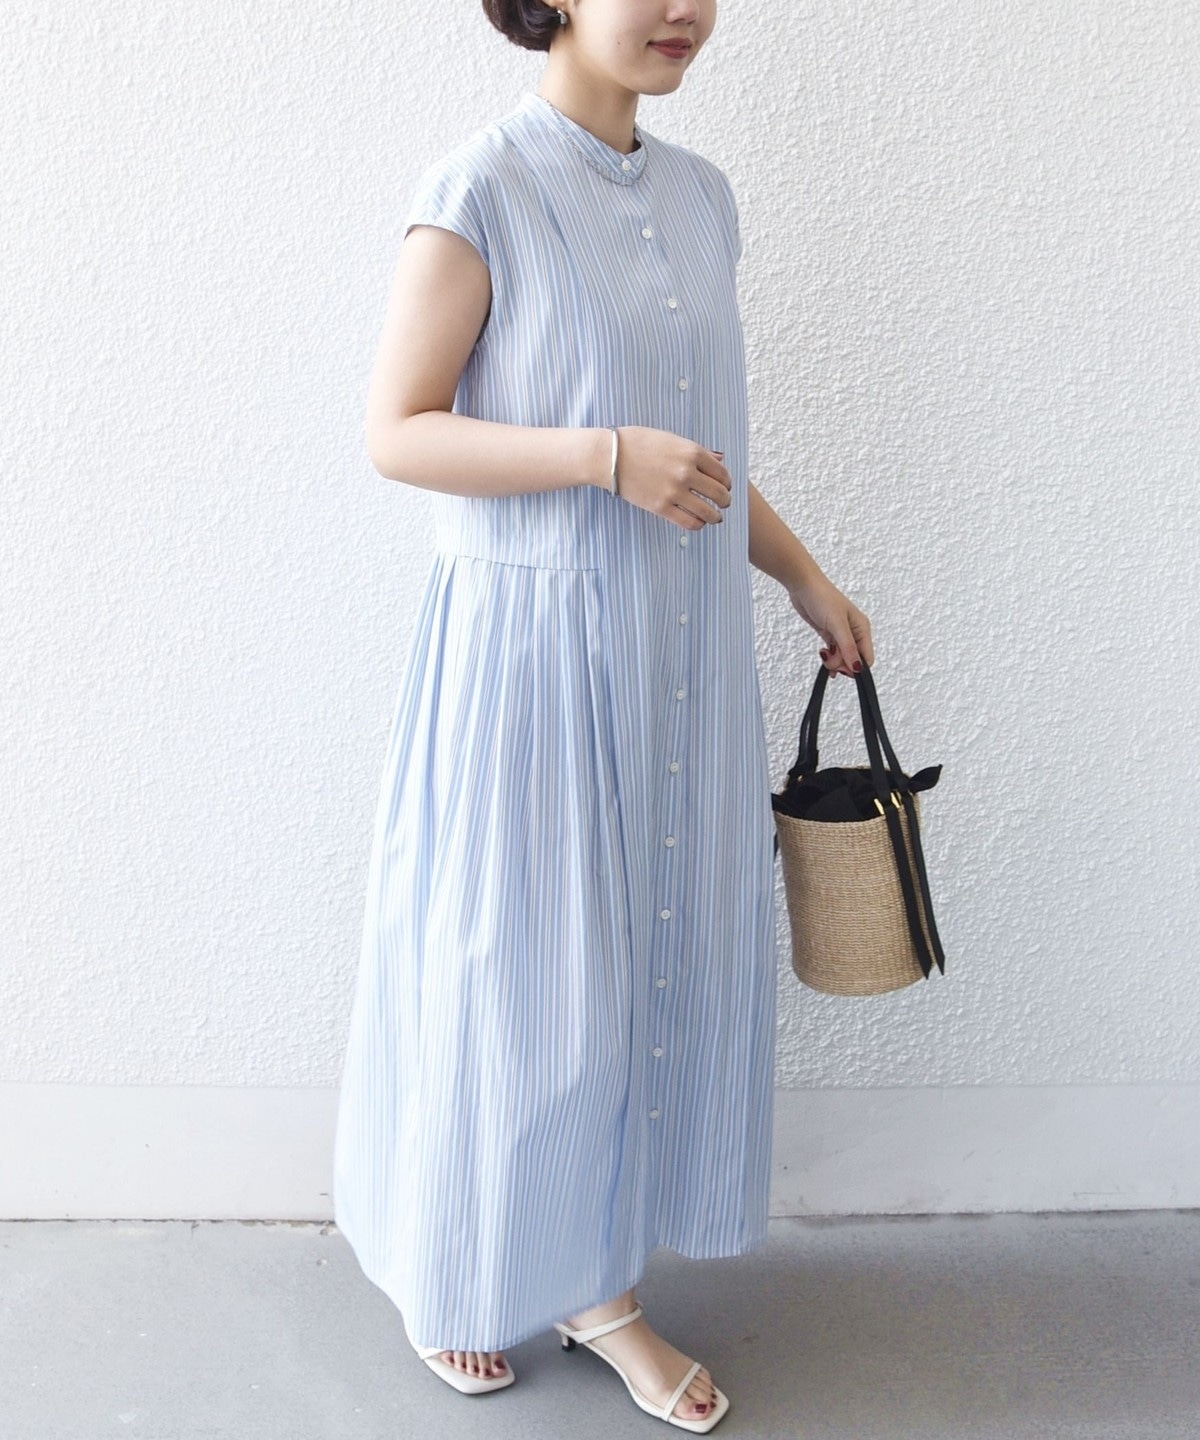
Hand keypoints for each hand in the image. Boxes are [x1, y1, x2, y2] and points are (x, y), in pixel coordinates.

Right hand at [604, 426, 730, 529]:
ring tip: (715, 517)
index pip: (722, 473)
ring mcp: (674, 491)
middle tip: (723, 503)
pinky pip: (689, 522)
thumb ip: (697, 450)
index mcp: (691, 452)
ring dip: (716, 516)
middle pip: (720, 493)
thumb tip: (720, 458)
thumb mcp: (671, 439)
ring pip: (709, 512)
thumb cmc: (638, 443)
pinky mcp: (661, 507)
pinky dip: (699, 524)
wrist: (610, 456)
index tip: (724, 487)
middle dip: (725, 501)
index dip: (727, 483)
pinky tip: (698, 521)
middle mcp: (686, 472)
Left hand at [788, 571, 873, 676]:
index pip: (866, 657)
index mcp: (862, 628)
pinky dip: (829, 658)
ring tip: (824, 655)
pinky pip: (833, 652)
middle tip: (829, 658)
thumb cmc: (823, 597)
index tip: (842, 668)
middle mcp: (854, 631)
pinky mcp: (829, 633)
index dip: (856, 667)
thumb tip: (858, 667)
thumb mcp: (837, 624)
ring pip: (842, 657)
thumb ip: (848, 647)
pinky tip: (824, 658)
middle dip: (842, 663)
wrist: (803, 585)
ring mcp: (841, 633)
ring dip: (833, 661)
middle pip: (854, 659)